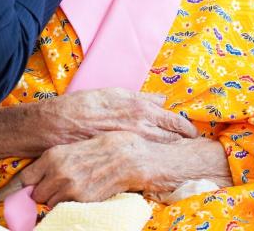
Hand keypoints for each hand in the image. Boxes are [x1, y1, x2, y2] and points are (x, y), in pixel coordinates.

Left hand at [18, 131, 145, 206]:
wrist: (127, 157)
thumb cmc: (102, 147)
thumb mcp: (71, 147)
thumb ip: (53, 161)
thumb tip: (40, 175)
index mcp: (52, 156)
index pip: (25, 178)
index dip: (28, 184)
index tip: (31, 185)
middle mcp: (58, 173)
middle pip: (37, 194)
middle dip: (44, 192)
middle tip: (56, 186)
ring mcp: (70, 189)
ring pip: (51, 204)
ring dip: (57, 199)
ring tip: (72, 188)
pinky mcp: (83, 201)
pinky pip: (67, 208)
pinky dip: (70, 204)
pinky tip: (82, 192)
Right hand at [39, 88, 197, 145]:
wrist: (60, 124)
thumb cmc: (85, 105)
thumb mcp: (115, 93)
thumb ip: (141, 97)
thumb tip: (162, 99)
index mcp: (139, 108)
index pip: (171, 120)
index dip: (184, 128)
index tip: (193, 132)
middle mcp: (138, 127)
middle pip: (170, 138)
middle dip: (182, 141)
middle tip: (191, 144)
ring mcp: (130, 143)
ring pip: (159, 149)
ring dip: (170, 150)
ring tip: (178, 152)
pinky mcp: (120, 155)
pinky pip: (142, 157)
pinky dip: (152, 157)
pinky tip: (155, 160)